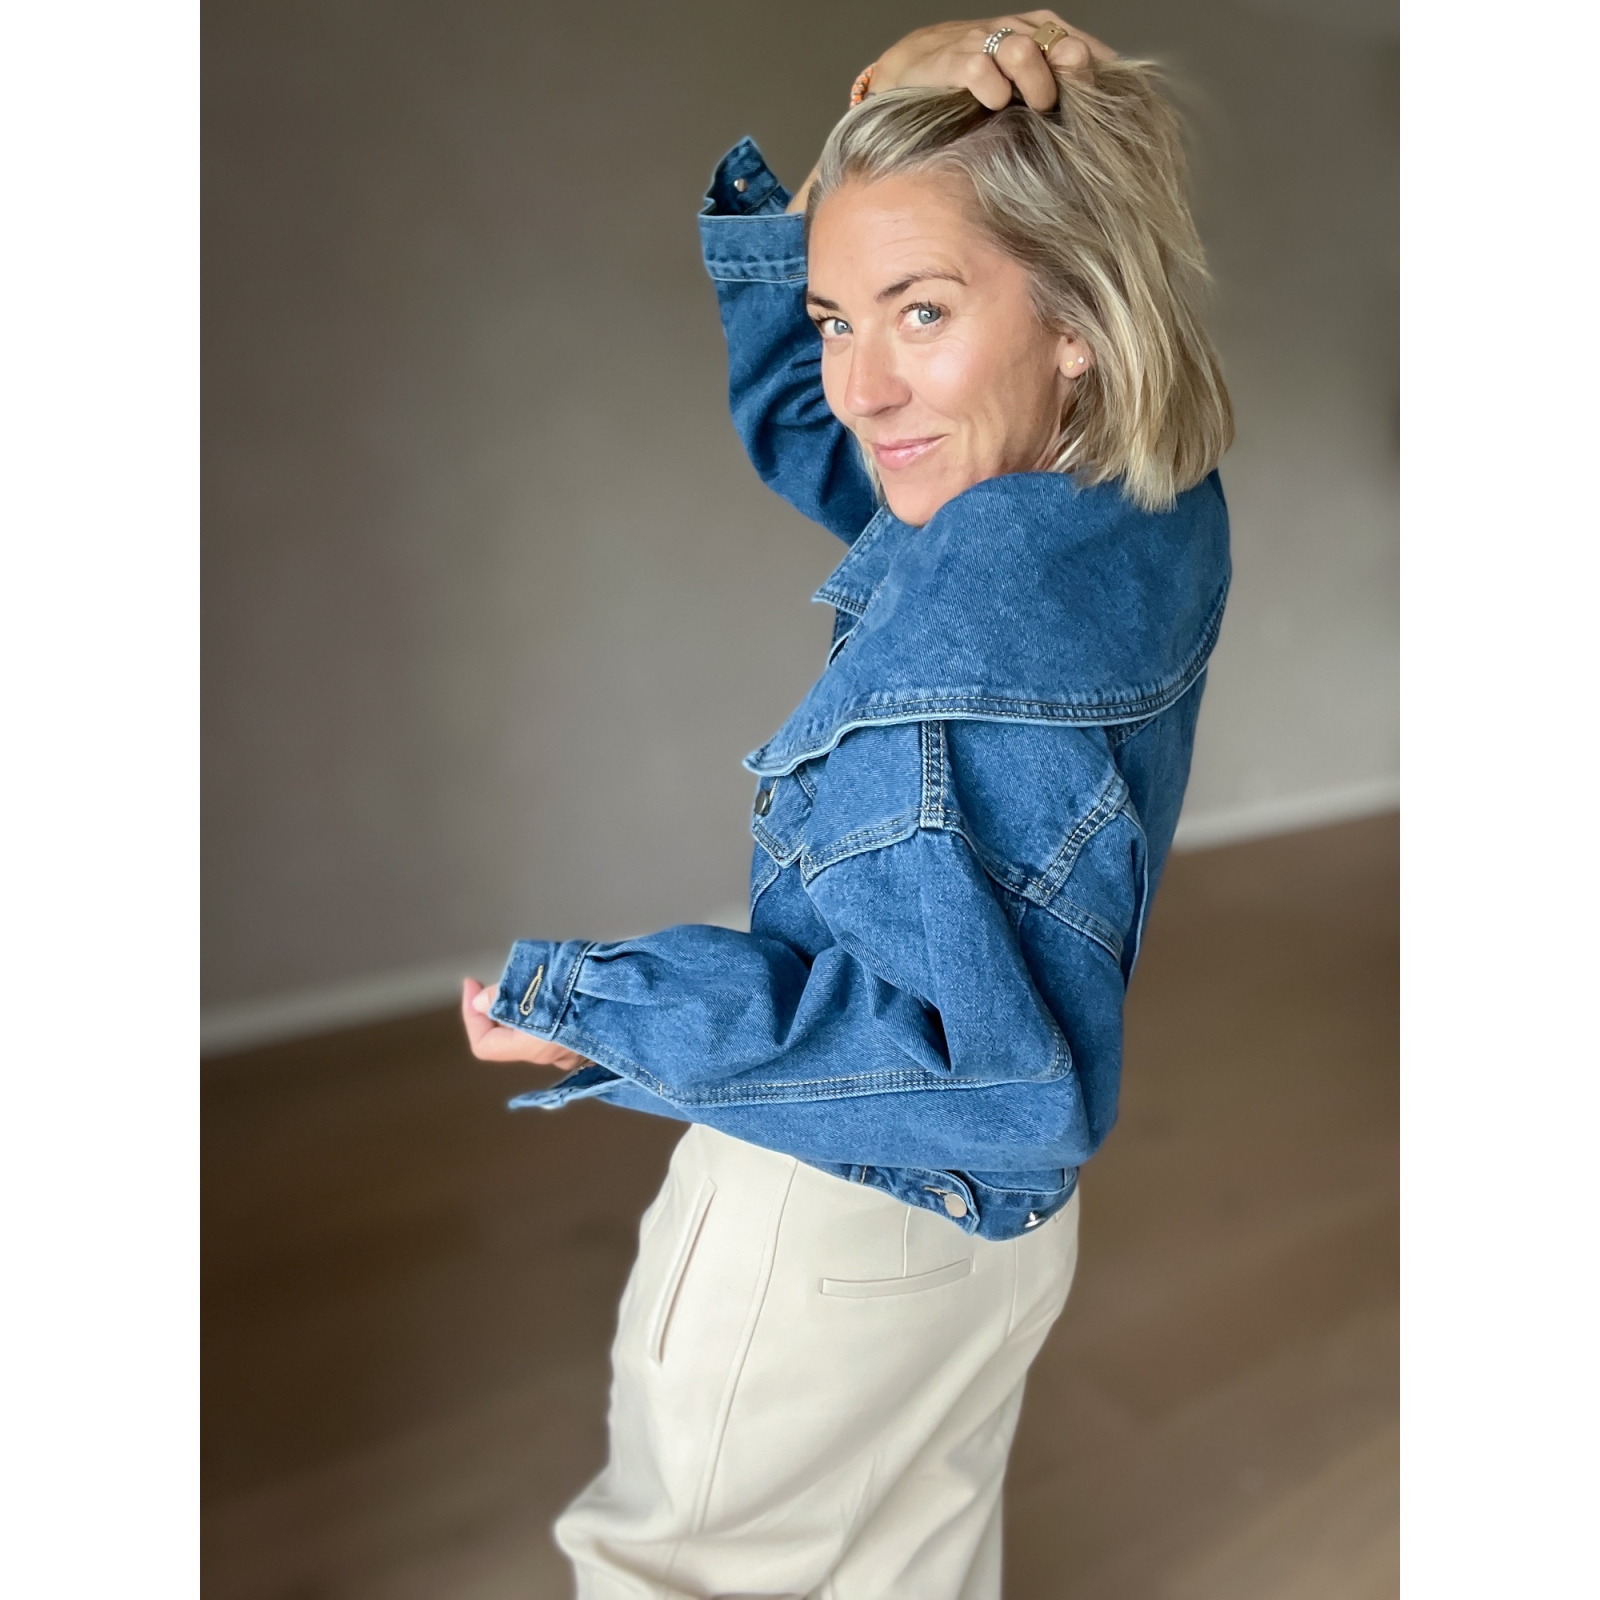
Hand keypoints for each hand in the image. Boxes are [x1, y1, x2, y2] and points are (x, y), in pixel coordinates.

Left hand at [460, 976, 590, 1070]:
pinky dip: (547, 1009)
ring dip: (524, 1005)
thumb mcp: (546, 981)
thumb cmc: (597, 989)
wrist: (648, 999)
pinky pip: (557, 1028)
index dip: (471, 1016)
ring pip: (533, 1031)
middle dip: (500, 1006)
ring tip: (534, 975)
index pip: (485, 1045)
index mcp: (536, 1045)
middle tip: (503, 975)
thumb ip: (511, 994)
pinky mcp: (591, 1040)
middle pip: (509, 1038)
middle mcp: (551, 1055)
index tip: (473, 983)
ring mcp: (574, 1052)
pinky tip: (559, 987)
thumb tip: (485, 1002)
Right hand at [875, 13, 1115, 110]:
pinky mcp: (951, 60)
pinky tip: (992, 105)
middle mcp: (1015, 30)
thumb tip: (1100, 112)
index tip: (1096, 109)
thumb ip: (1057, 90)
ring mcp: (981, 42)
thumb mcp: (1020, 85)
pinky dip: (992, 91)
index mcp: (1038, 31)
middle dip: (1069, 77)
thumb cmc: (973, 84)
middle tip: (1060, 108)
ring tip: (1029, 108)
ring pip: (1023, 50)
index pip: (1081, 46)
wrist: (910, 70)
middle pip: (1060, 44)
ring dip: (1033, 84)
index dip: (1092, 76)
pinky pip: (979, 70)